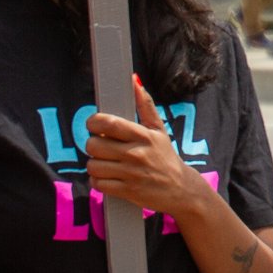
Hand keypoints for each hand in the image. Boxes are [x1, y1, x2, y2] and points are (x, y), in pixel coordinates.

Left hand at [85, 77, 214, 221]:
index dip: (94, 122)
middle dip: (94, 145)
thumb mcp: (159, 129)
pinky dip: (98, 181)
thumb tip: (134, 80)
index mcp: (143, 135)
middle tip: (102, 146)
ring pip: (93, 165)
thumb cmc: (166, 156)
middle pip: (94, 144)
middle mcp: (136, 153)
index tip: (95, 124)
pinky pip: (98, 184)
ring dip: (95, 164)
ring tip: (106, 163)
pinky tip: (108, 177)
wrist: (180, 189)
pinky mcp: (126, 191)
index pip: (108, 123)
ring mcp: (130, 174)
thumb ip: (145, 105)